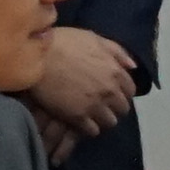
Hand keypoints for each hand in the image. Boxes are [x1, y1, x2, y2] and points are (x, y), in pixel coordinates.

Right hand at [25, 26, 139, 140]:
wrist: (37, 57)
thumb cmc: (63, 42)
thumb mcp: (93, 38)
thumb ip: (116, 52)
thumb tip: (133, 67)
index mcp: (115, 71)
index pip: (130, 91)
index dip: (121, 92)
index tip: (111, 92)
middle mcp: (109, 91)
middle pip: (122, 109)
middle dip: (113, 106)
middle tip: (101, 104)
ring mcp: (94, 106)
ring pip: (109, 122)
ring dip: (102, 118)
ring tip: (91, 114)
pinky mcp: (77, 118)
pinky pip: (93, 130)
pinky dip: (89, 127)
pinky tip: (80, 121)